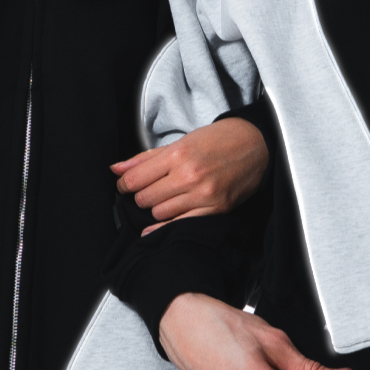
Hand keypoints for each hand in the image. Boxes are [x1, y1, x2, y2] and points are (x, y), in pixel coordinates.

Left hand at [112, 117, 268, 233]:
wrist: (255, 145)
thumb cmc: (216, 141)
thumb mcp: (180, 142)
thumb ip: (146, 158)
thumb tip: (115, 169)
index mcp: (178, 154)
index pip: (135, 178)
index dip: (124, 184)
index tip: (125, 185)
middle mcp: (189, 175)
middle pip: (145, 198)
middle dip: (141, 195)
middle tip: (148, 190)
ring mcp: (203, 194)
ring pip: (159, 213)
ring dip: (156, 208)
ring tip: (165, 198)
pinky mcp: (215, 209)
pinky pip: (180, 224)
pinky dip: (163, 227)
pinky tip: (155, 227)